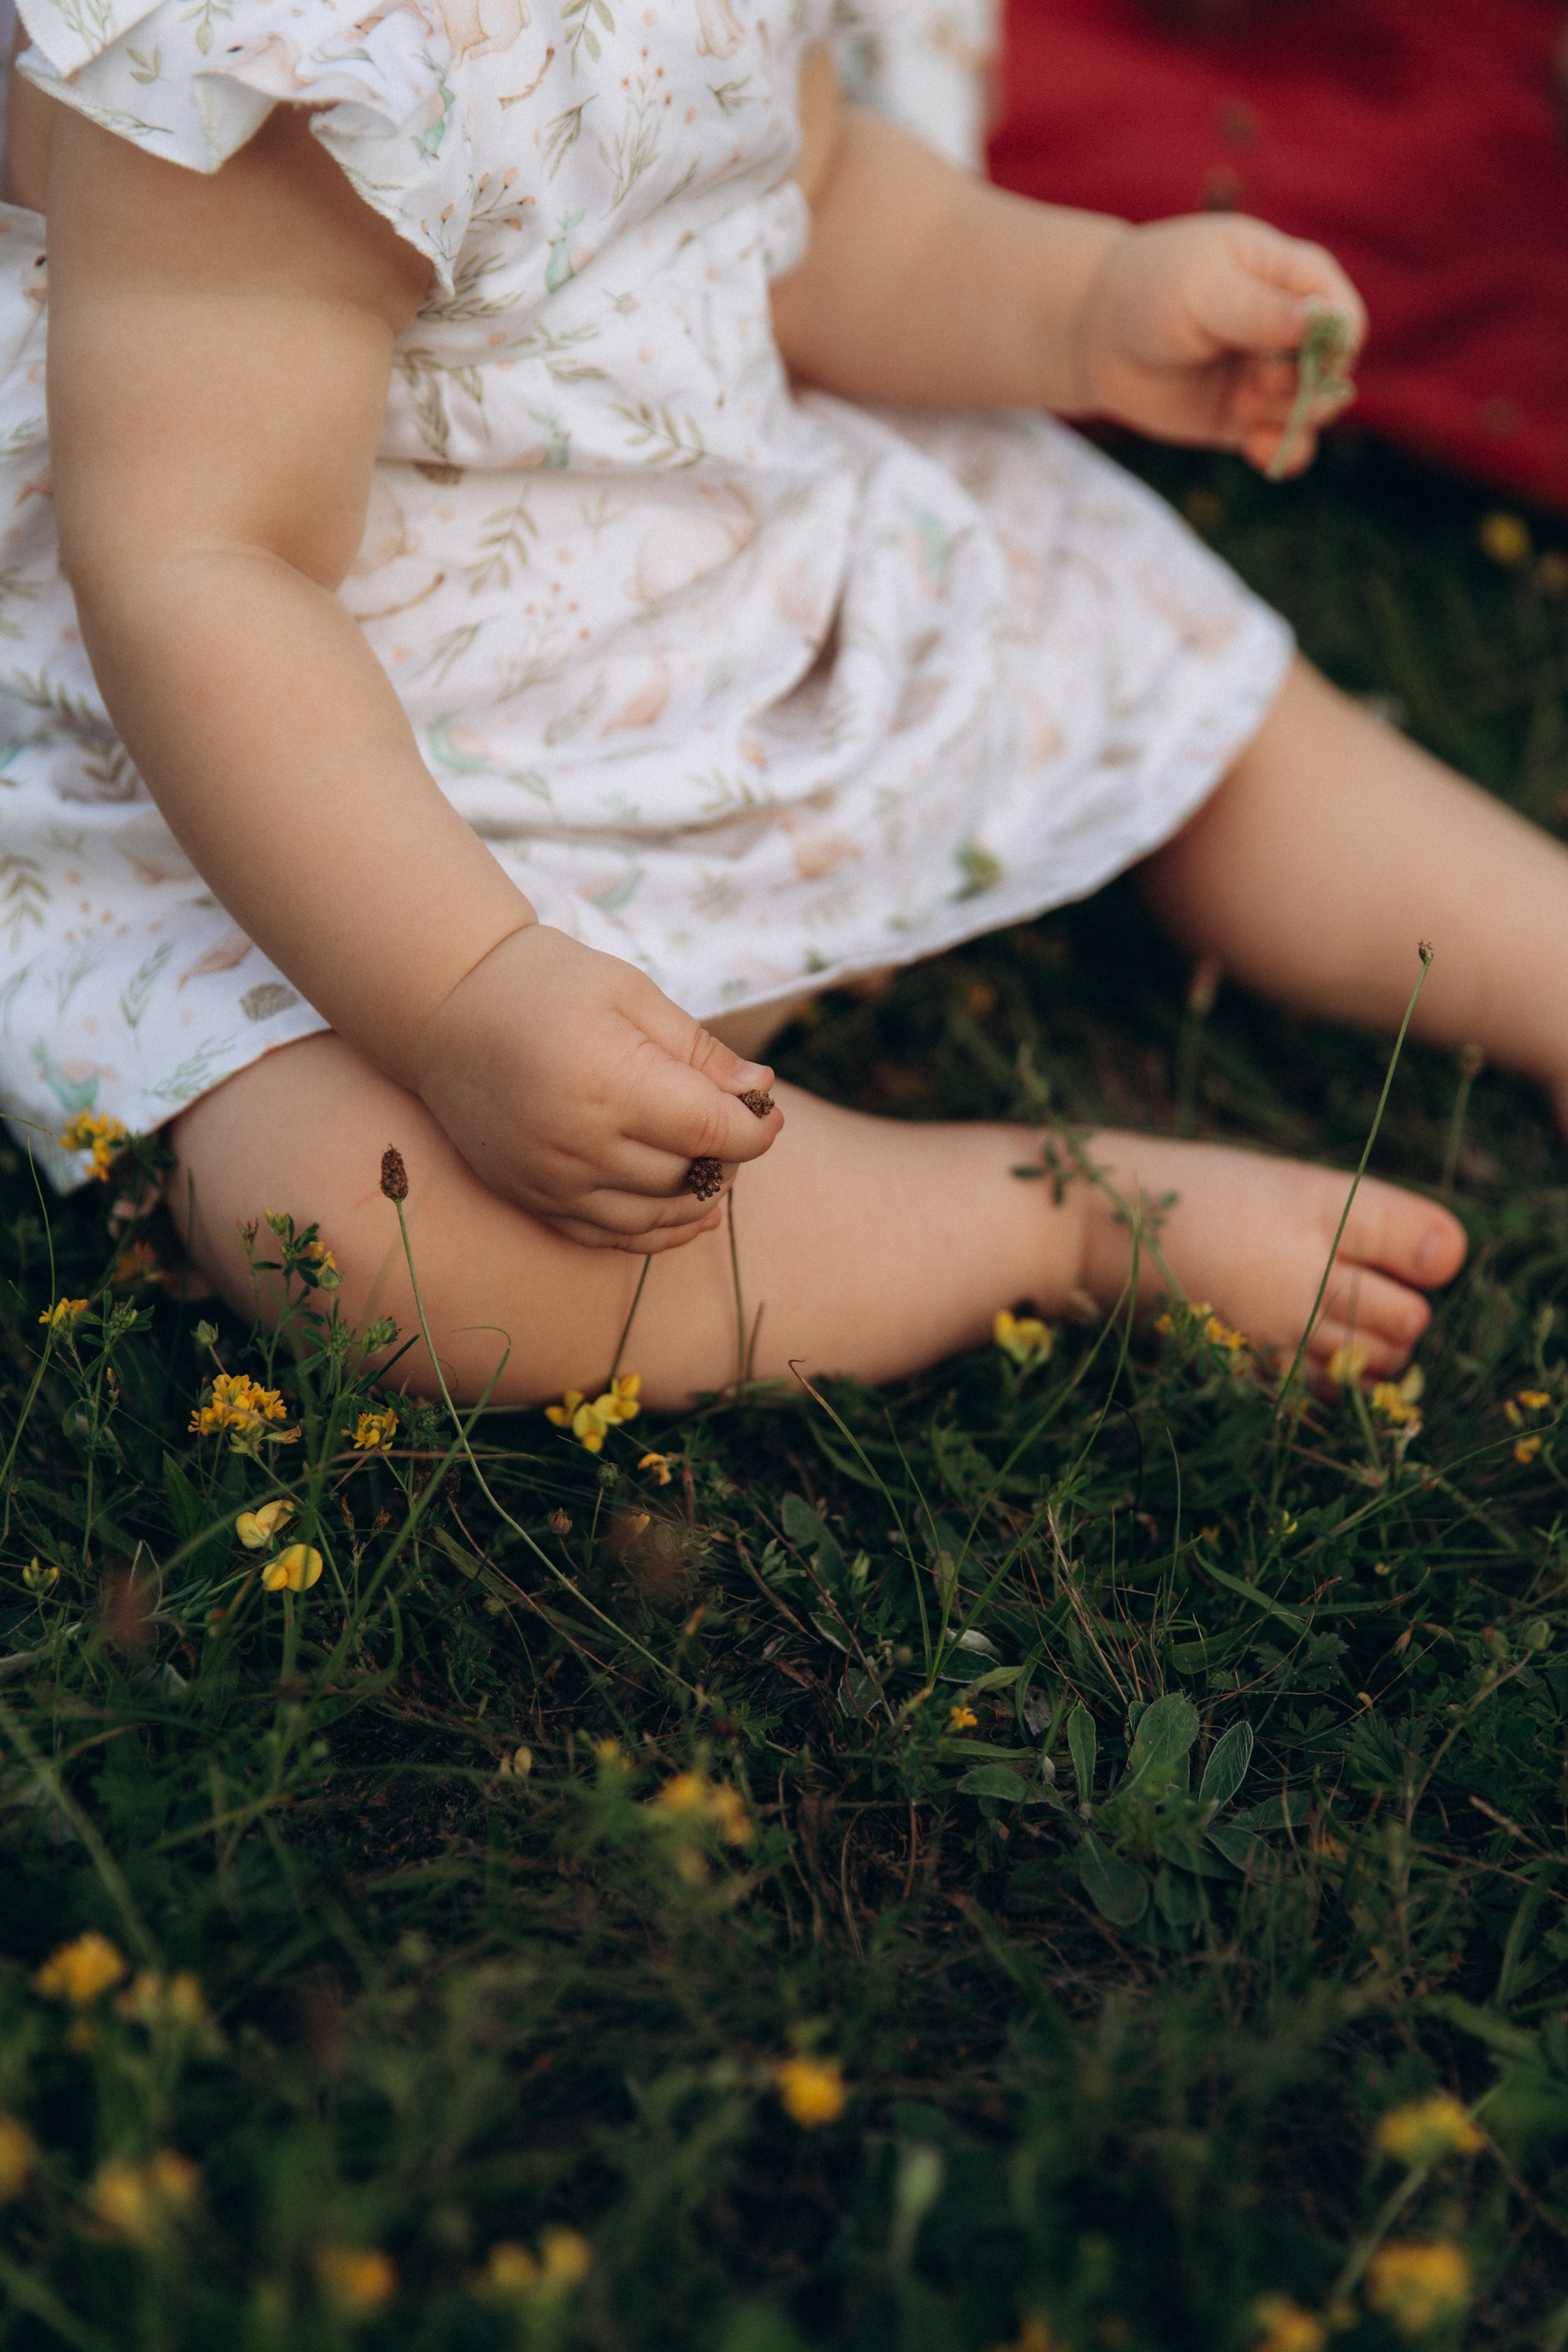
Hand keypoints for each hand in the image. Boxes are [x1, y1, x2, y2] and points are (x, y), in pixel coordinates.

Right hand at [415, 924, 784, 1251]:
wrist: (443, 1005)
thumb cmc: (546, 984)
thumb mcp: (631, 994)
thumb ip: (698, 1049)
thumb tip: (761, 1090)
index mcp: (612, 1085)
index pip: (714, 1132)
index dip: (756, 1129)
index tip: (766, 1111)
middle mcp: (580, 1145)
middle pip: (688, 1176)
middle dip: (728, 1157)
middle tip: (733, 1123)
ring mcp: (551, 1180)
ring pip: (653, 1218)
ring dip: (697, 1199)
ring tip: (712, 1165)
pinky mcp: (530, 1197)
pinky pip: (605, 1238)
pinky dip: (653, 1233)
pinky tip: (685, 1214)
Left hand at [1070, 214, 1365, 474]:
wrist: (1097, 335)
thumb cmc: (1150, 292)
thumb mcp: (1202, 290)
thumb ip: (1259, 309)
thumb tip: (1319, 321)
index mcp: (1292, 278)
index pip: (1344, 315)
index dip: (1335, 344)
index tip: (1300, 356)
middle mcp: (1291, 329)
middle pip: (1336, 370)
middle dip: (1306, 386)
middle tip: (1257, 385)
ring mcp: (1271, 376)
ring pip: (1315, 410)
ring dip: (1289, 417)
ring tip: (1242, 408)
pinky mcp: (1247, 417)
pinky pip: (1287, 442)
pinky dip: (1282, 452)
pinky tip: (1256, 450)